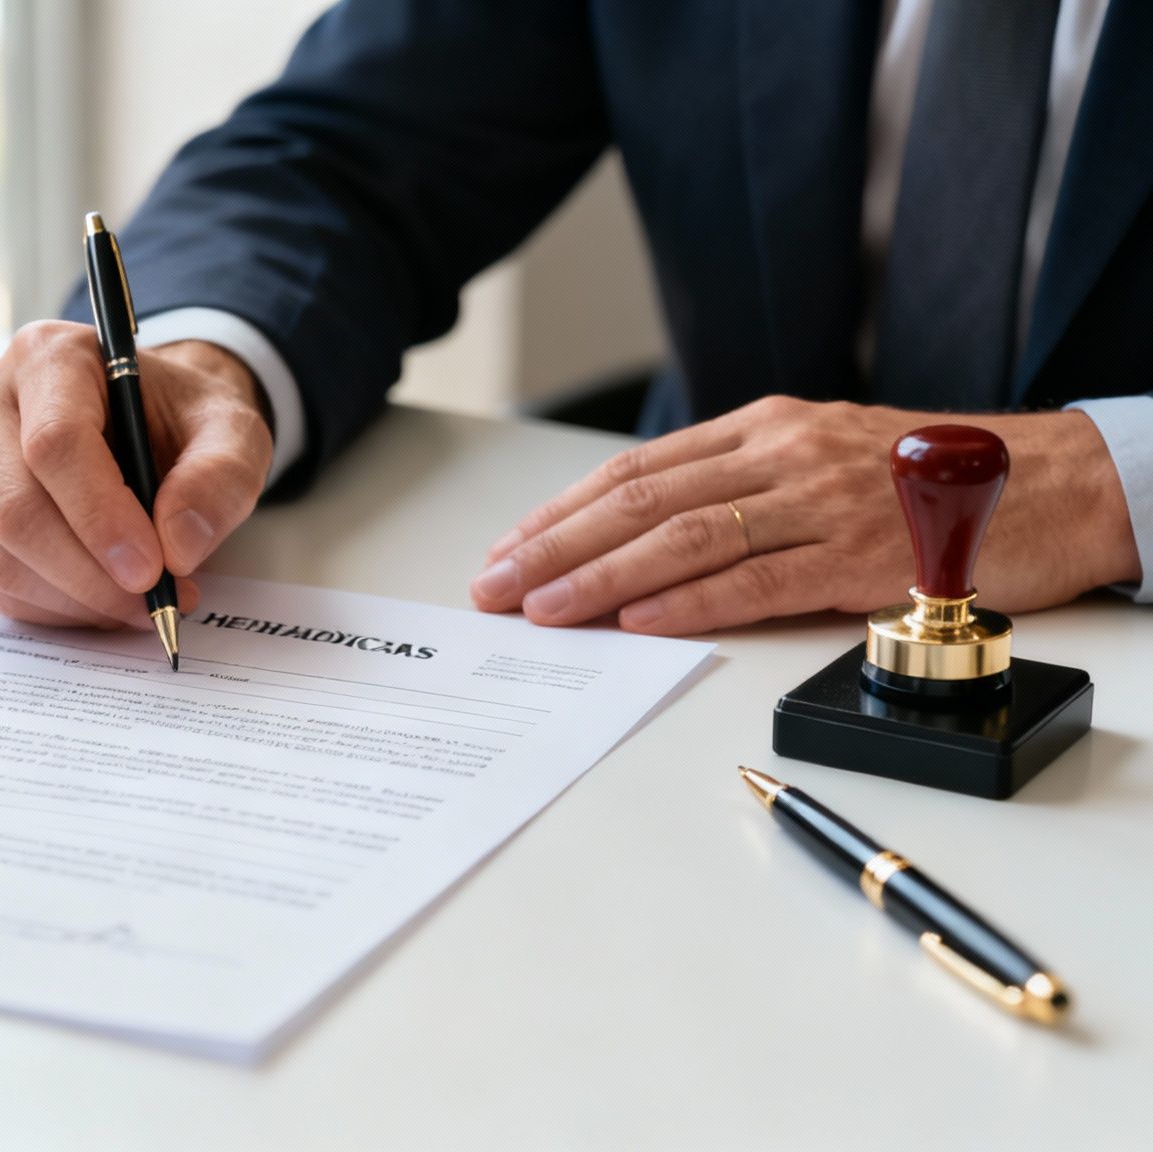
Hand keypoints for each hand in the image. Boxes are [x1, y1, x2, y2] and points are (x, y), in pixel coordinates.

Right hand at [0, 321, 272, 627]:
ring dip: (72, 600)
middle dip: (89, 575)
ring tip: (136, 605)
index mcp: (51, 355)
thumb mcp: (233, 432)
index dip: (101, 515)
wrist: (146, 425)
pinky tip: (96, 602)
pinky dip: (47, 608)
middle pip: (16, 507)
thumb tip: (178, 546)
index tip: (151, 569)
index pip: (55, 442)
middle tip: (153, 603)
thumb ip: (219, 478)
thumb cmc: (180, 422)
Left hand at [470, 397, 1140, 634]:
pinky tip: (635, 620)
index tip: (506, 549)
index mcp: (766, 429)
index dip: (562, 512)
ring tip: (541, 608)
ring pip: (685, 537)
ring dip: (599, 576)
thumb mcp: (824, 458)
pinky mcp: (863, 554)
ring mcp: (822, 501)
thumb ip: (742, 488)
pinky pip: (758, 579)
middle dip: (555, 546)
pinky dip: (689, 601)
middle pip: (642, 501)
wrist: (1056, 481)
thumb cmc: (929, 480)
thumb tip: (647, 541)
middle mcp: (783, 454)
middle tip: (493, 585)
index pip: (637, 472)